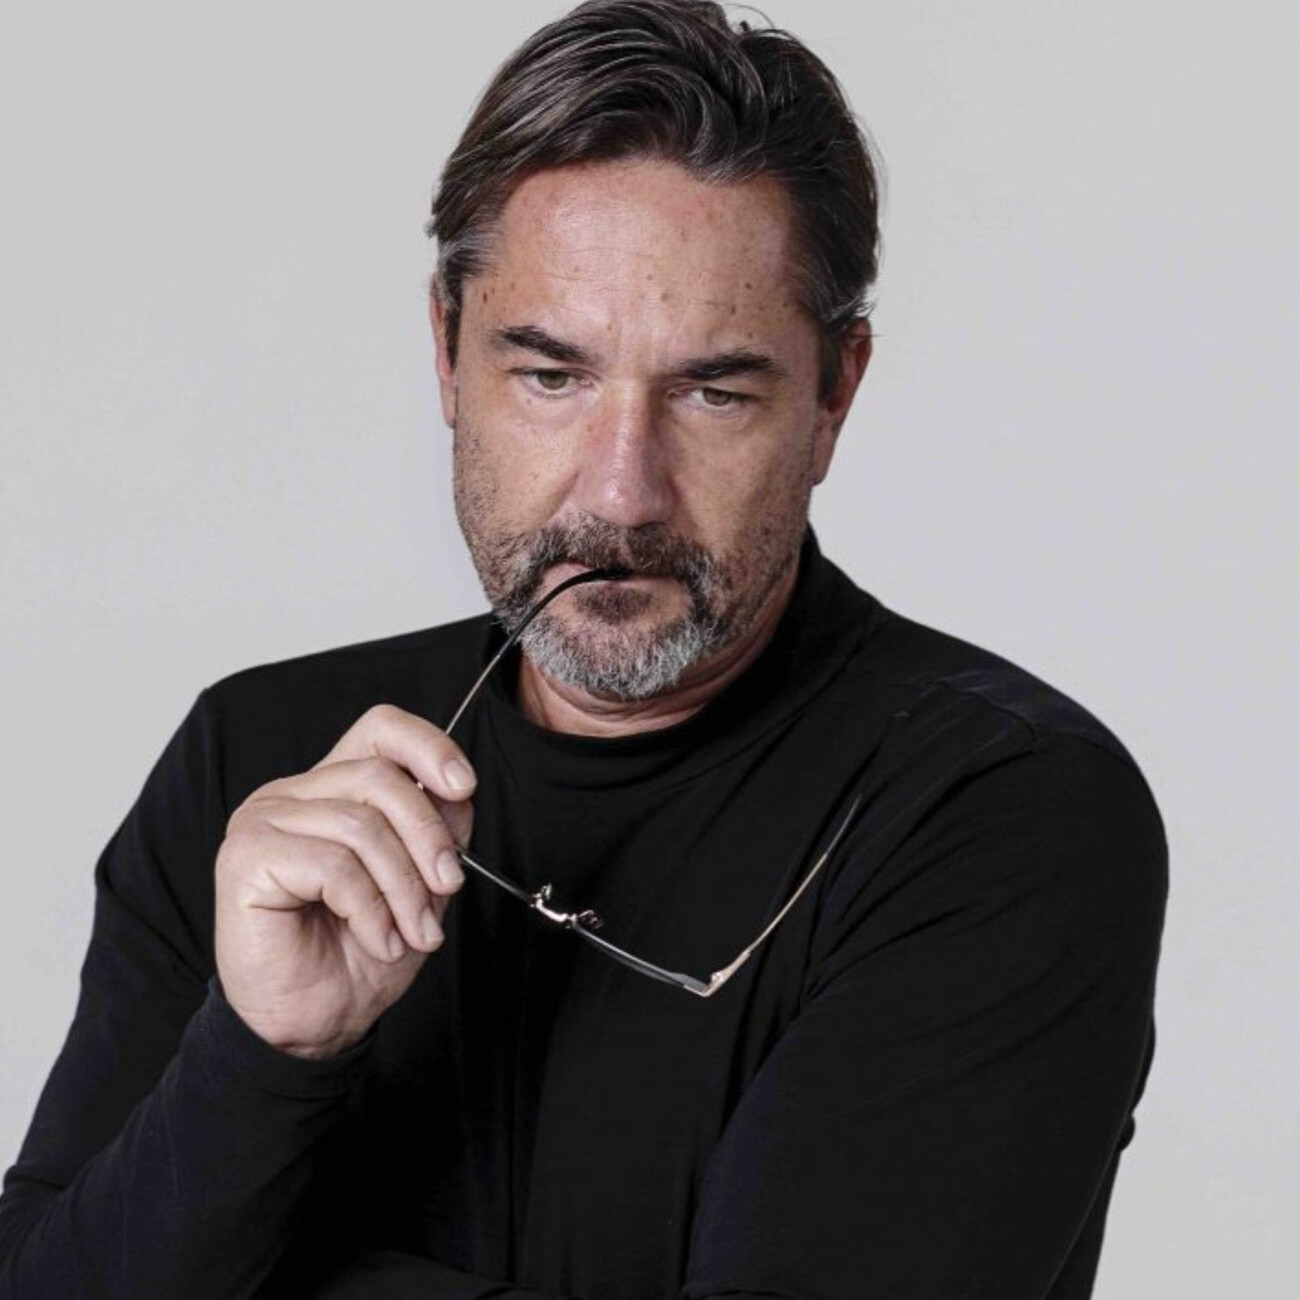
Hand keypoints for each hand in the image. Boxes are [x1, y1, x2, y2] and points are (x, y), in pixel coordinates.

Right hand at [214, 703, 475, 1058]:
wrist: (313, 1023)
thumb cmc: (359, 953)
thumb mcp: (421, 885)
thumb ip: (436, 832)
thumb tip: (457, 794)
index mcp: (333, 787)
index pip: (380, 730)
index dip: (428, 747)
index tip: (463, 787)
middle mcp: (293, 793)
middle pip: (381, 779)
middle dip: (429, 840)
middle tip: (448, 889)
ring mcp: (263, 821)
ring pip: (361, 825)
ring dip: (403, 887)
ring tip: (413, 931)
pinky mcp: (245, 857)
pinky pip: (332, 864)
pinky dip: (370, 909)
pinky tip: (378, 940)